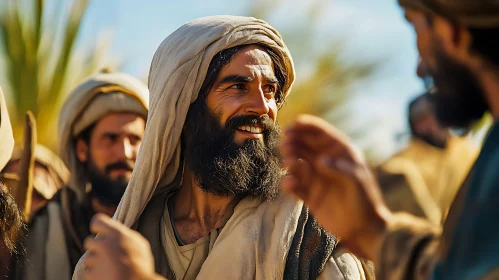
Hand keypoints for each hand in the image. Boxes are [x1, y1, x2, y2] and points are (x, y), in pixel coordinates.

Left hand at [83, 214, 164, 279]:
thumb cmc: (142, 266)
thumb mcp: (140, 245)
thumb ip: (125, 235)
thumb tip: (115, 230)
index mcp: (118, 234)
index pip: (97, 221)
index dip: (98, 227)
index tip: (101, 233)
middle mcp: (106, 245)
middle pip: (89, 242)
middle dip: (95, 249)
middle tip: (106, 256)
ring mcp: (97, 261)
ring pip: (88, 259)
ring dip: (95, 264)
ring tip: (109, 269)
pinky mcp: (92, 275)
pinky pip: (87, 273)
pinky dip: (95, 276)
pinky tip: (106, 277)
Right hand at [280, 115, 392, 259]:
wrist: (363, 229)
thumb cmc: (365, 201)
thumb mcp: (358, 181)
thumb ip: (340, 168)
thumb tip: (319, 160)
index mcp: (341, 152)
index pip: (321, 133)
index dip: (307, 126)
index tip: (293, 124)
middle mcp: (326, 162)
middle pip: (304, 144)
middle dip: (293, 141)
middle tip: (286, 145)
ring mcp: (316, 178)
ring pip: (296, 162)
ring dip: (289, 159)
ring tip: (289, 162)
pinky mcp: (309, 195)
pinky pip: (294, 185)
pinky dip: (288, 182)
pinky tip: (290, 183)